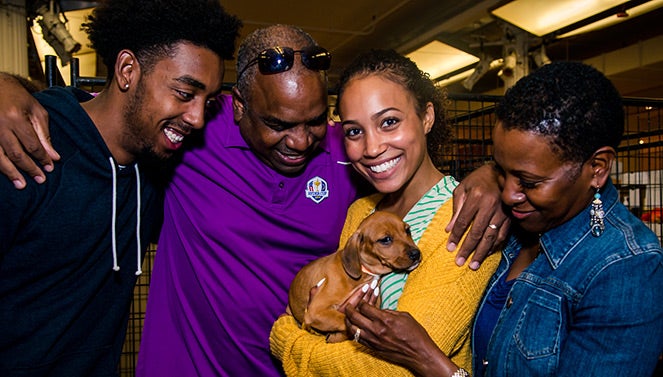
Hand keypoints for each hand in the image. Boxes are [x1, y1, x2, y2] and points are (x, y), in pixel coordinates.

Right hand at [0, 73, 58, 188]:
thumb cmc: (17, 97)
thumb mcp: (36, 111)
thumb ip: (44, 134)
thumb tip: (53, 156)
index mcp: (16, 118)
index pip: (33, 145)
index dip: (42, 158)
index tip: (50, 167)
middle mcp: (0, 126)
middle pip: (17, 154)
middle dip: (29, 168)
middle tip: (40, 179)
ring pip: (0, 157)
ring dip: (11, 173)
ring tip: (21, 184)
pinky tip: (4, 173)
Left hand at [344, 302, 455, 375]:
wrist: (419, 353)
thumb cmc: (415, 333)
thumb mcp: (403, 316)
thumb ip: (389, 311)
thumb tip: (379, 309)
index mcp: (384, 319)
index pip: (364, 307)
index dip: (361, 301)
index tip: (362, 300)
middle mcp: (376, 329)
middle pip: (355, 317)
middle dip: (349, 309)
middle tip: (348, 306)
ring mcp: (373, 340)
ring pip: (353, 329)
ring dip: (348, 321)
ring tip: (348, 317)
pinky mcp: (374, 348)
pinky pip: (358, 339)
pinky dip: (354, 332)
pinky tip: (355, 328)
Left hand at [446, 163, 509, 269]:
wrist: (500, 171)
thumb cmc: (478, 179)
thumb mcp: (462, 188)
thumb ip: (456, 208)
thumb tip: (449, 229)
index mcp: (476, 197)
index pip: (463, 222)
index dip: (456, 236)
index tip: (450, 248)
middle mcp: (490, 205)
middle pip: (477, 233)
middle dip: (468, 249)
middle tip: (460, 262)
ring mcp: (502, 212)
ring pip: (491, 237)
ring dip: (482, 253)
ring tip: (474, 265)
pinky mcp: (510, 216)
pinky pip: (502, 235)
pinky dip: (494, 246)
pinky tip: (487, 254)